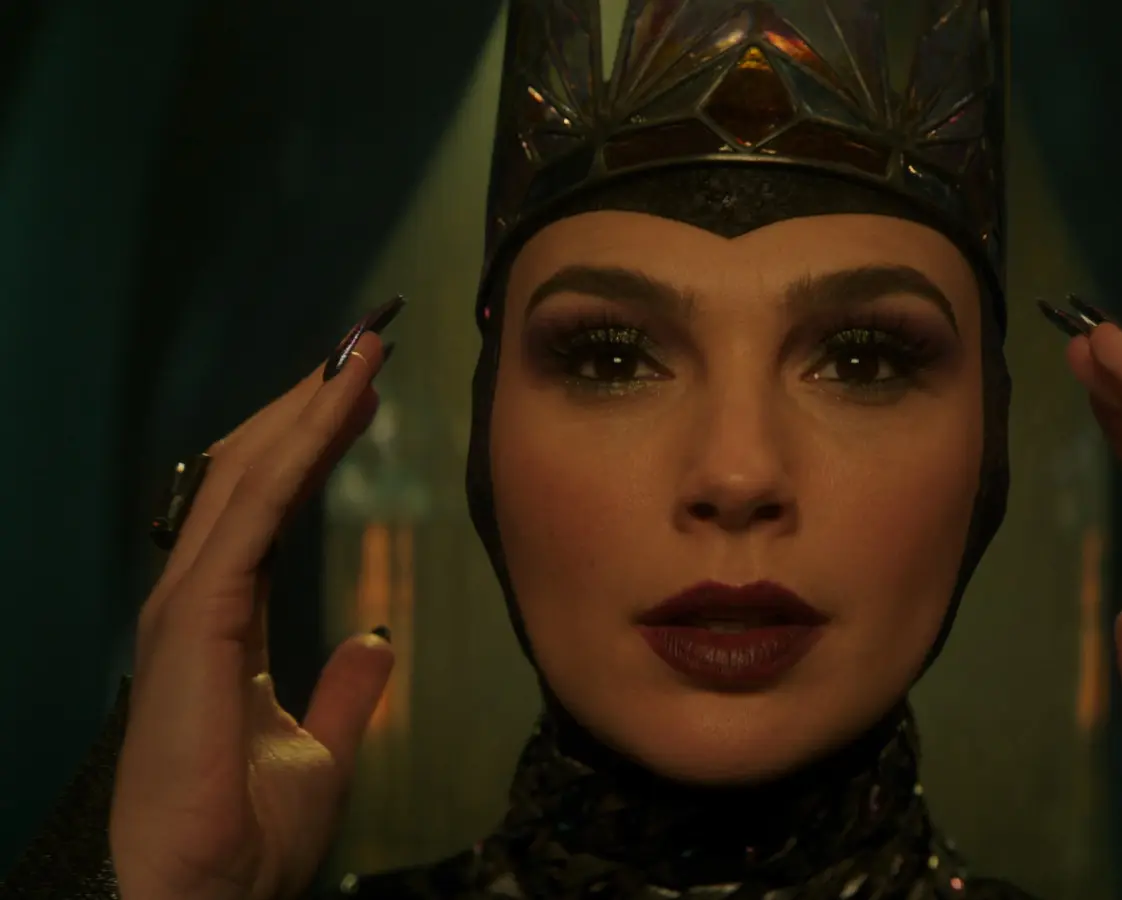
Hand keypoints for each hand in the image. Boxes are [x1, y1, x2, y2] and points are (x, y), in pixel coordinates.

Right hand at [111, 330, 394, 899]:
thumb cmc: (246, 840)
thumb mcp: (319, 747)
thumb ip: (345, 689)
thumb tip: (375, 643)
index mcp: (222, 624)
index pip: (268, 507)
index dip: (313, 444)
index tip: (360, 392)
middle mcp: (196, 600)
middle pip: (253, 475)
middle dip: (308, 406)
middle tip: (365, 346)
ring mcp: (186, 605)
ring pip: (248, 477)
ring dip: (306, 409)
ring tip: (360, 352)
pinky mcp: (197, 618)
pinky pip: (254, 514)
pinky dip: (298, 451)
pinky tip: (337, 404)